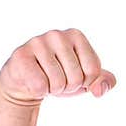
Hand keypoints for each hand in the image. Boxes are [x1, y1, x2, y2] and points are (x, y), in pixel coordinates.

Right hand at [0, 28, 116, 106]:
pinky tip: (33, 80)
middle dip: (69, 87)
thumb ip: (104, 82)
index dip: (85, 82)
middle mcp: (57, 34)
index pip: (94, 71)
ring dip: (54, 89)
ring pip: (58, 83)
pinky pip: (41, 86)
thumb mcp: (86, 80)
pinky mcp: (21, 55)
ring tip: (46, 79)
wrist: (28, 83)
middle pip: (76, 78)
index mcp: (76, 36)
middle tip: (57, 79)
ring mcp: (37, 42)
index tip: (73, 75)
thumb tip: (99, 90)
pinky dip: (40, 91)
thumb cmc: (60, 78)